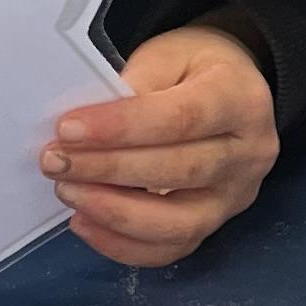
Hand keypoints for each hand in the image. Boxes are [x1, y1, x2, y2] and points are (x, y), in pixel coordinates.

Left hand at [43, 21, 278, 269]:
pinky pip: (171, 250)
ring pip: (179, 223)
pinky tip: (85, 222)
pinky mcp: (216, 224)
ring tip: (68, 191)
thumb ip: (135, 85)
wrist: (232, 91)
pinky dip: (123, 245)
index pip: (181, 119)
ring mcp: (236, 196)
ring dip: (114, 213)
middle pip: (179, 171)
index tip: (68, 129)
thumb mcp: (168, 56)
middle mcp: (250, 154)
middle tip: (55, 162)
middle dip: (108, 170)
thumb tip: (88, 128)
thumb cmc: (194, 68)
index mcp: (240, 100)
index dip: (121, 128)